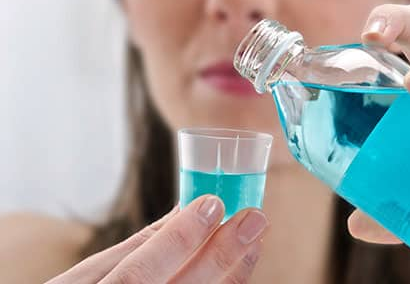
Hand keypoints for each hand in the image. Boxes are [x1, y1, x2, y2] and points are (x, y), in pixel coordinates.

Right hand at [47, 195, 267, 283]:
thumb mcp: (85, 277)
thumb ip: (137, 246)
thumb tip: (185, 207)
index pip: (140, 272)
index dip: (179, 239)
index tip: (212, 203)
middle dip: (220, 254)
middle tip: (253, 219)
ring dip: (232, 273)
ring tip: (255, 240)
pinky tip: (241, 268)